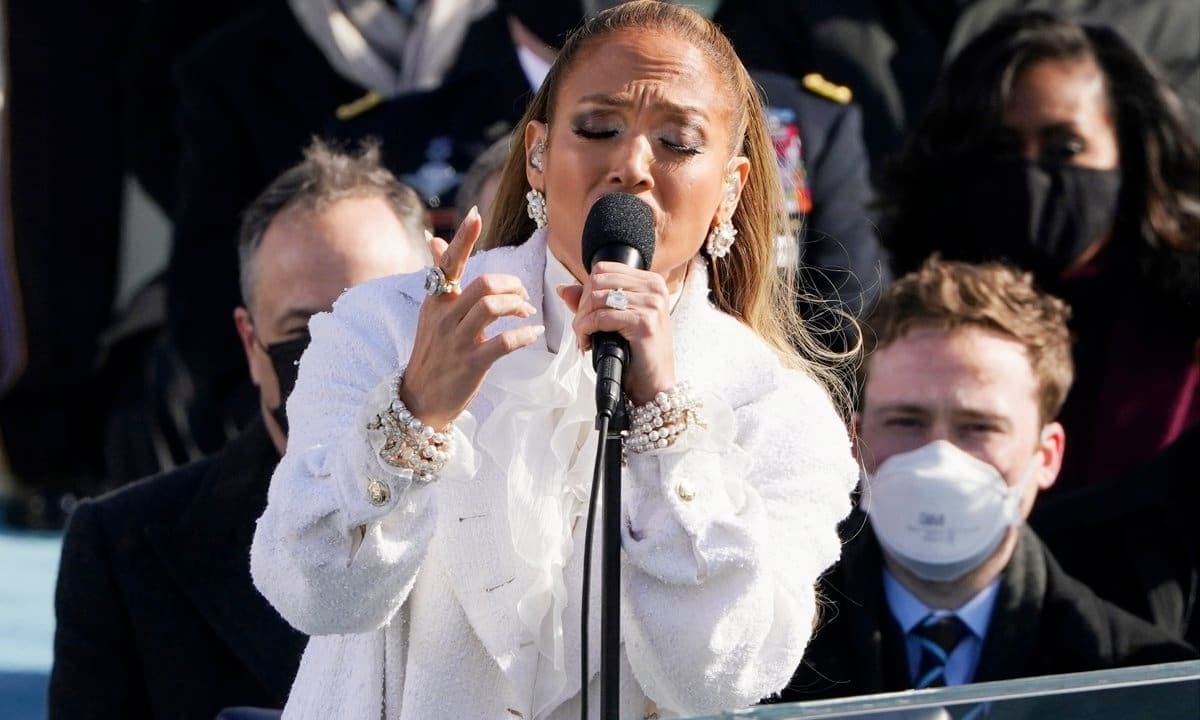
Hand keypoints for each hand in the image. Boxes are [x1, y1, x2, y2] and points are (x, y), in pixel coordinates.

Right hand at [400, 207, 545, 428]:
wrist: (420, 399)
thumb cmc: (433, 352)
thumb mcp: (432, 313)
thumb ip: (440, 277)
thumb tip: (435, 239)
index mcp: (435, 301)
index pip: (449, 263)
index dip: (463, 238)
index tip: (476, 215)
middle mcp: (444, 317)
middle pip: (483, 284)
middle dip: (511, 284)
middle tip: (521, 294)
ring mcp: (457, 341)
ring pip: (492, 308)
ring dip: (517, 306)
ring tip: (525, 312)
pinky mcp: (471, 364)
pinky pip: (503, 342)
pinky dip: (524, 334)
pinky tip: (533, 332)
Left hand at [560, 261, 675, 403]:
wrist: (655, 383)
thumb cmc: (638, 353)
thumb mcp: (618, 319)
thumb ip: (593, 301)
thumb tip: (564, 288)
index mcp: (651, 281)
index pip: (604, 268)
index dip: (586, 289)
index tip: (585, 311)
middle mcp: (654, 288)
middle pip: (598, 281)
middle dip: (582, 306)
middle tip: (582, 327)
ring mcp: (651, 304)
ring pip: (597, 299)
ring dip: (582, 320)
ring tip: (584, 336)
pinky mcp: (643, 322)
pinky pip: (601, 318)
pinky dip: (586, 330)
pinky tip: (588, 342)